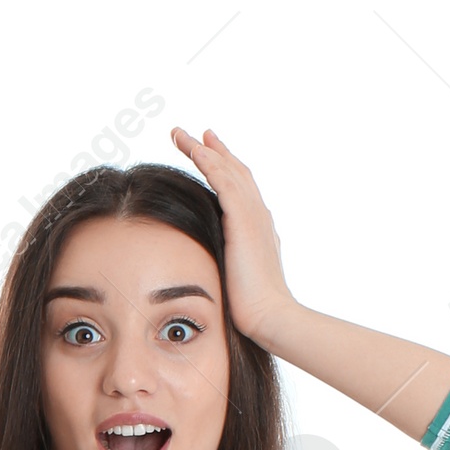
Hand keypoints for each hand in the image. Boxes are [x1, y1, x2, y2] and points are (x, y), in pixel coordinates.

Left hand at [171, 126, 295, 351]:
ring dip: (203, 150)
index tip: (208, 153)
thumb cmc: (251, 310)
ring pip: (227, 170)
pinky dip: (210, 163)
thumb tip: (207, 267)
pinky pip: (224, 181)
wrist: (269, 316)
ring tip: (181, 135)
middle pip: (234, 172)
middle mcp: (258, 215)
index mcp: (257, 228)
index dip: (224, 169)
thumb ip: (226, 264)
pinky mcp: (244, 219)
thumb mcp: (236, 280)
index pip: (239, 190)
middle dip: (215, 151)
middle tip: (198, 134)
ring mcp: (253, 214)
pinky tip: (195, 150)